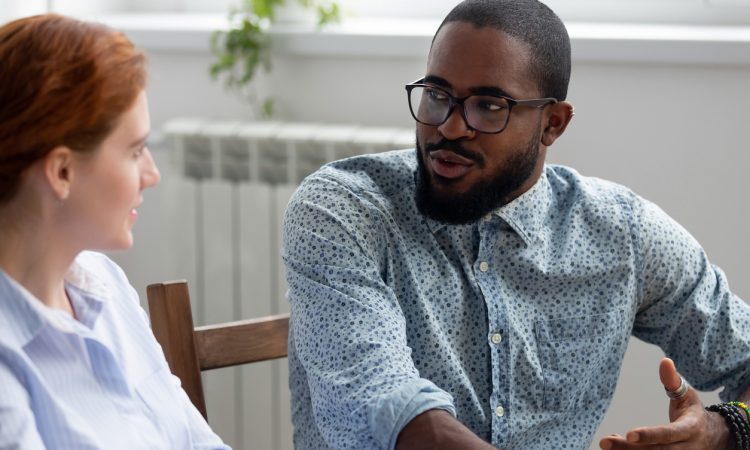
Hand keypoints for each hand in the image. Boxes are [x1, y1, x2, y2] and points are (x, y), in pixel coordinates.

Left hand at [599, 358, 730, 448]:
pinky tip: (617, 444)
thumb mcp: (688, 395)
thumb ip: (673, 380)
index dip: (650, 435)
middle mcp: (685, 448)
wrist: (713, 437)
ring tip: (606, 443)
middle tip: (604, 442)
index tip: (629, 434)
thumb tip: (664, 361)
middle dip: (628, 448)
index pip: (668, 434)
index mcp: (689, 429)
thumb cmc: (693, 412)